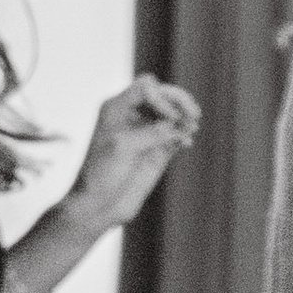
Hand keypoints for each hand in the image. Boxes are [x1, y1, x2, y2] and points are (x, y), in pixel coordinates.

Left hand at [68, 77, 198, 233]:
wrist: (99, 204)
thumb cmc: (101, 174)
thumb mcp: (123, 147)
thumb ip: (152, 132)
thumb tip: (179, 125)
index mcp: (116, 108)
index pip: (147, 88)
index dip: (163, 97)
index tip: (170, 117)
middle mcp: (132, 116)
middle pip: (163, 95)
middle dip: (179, 101)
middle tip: (194, 114)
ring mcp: (146, 133)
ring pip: (172, 113)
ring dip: (185, 117)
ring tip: (192, 127)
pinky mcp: (157, 150)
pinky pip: (176, 135)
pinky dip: (184, 135)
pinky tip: (186, 143)